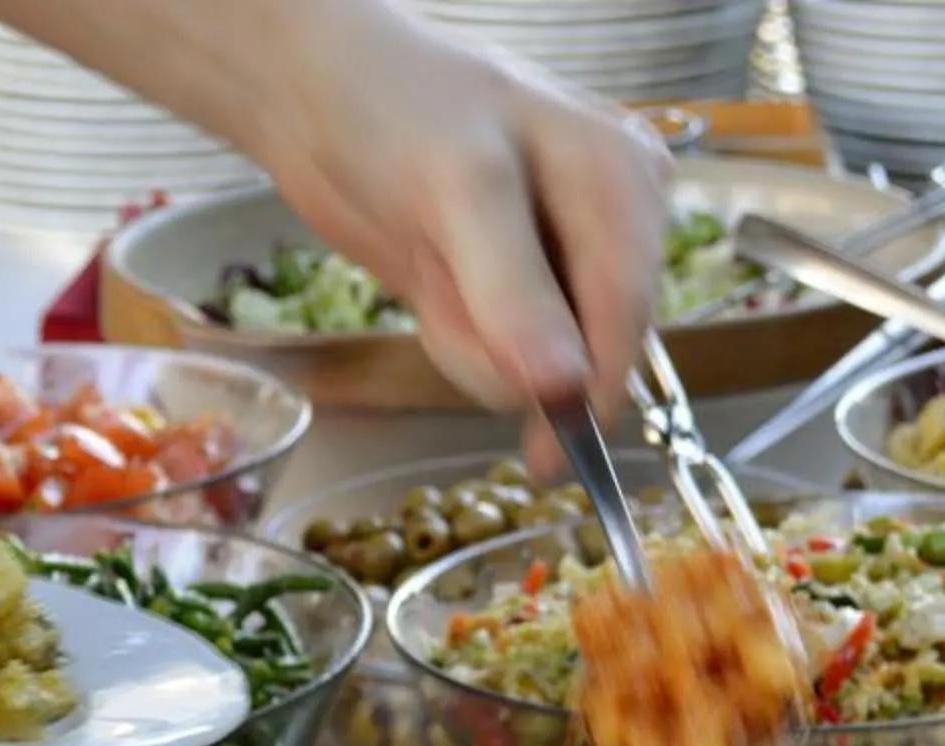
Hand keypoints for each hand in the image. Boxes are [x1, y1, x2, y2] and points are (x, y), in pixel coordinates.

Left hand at [0, 0, 670, 428]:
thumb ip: (514, 288)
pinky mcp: (519, 291)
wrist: (315, 94)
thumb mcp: (456, 187)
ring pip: (544, 366)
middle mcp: (609, 225)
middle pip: (591, 350)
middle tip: (447, 285)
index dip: (589, 387)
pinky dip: (459, 339)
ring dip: (475, 343)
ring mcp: (563, 262)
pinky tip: (434, 281)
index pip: (629, 313)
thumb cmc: (390, 106)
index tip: (549, 451)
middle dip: (509, 346)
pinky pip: (507, 359)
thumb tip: (565, 383)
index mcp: (624, 182)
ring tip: (434, 270)